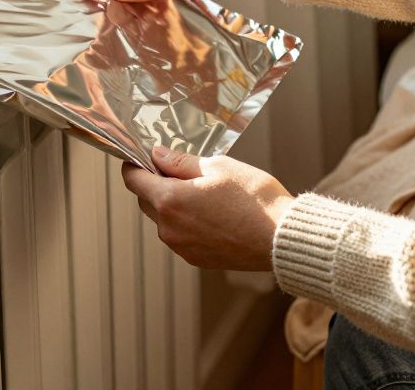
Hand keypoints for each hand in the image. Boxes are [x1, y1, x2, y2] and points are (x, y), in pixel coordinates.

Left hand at [123, 146, 294, 270]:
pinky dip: (189, 223)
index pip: (133, 180)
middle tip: (183, 172)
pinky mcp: (196, 259)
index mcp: (169, 200)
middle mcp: (168, 228)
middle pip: (146, 201)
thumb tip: (157, 155)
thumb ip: (180, 162)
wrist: (281, 238)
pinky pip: (181, 236)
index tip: (143, 158)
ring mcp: (181, 247)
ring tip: (207, 194)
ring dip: (174, 205)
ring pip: (165, 220)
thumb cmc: (254, 198)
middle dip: (157, 184)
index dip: (135, 165)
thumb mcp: (218, 166)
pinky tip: (214, 214)